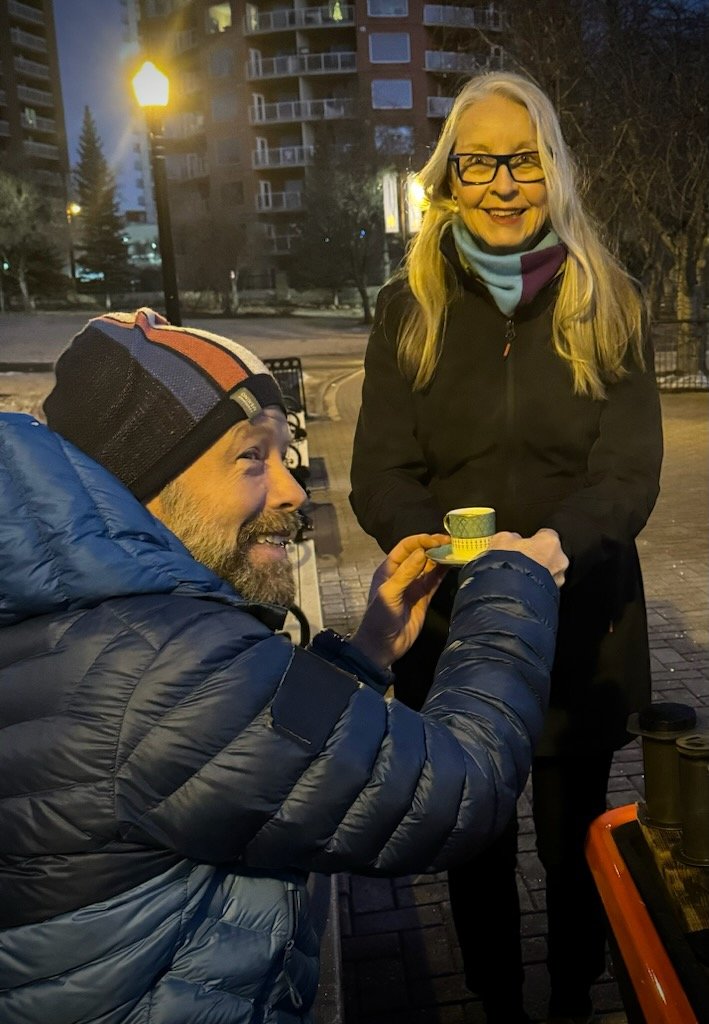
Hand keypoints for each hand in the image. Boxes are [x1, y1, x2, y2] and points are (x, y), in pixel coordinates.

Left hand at [349, 533, 448, 669]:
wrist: (382, 646)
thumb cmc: (379, 618)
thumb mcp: (389, 593)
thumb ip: (406, 573)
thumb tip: (422, 552)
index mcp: (388, 569)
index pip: (406, 547)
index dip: (420, 541)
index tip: (436, 540)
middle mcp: (402, 574)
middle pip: (420, 554)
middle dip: (434, 546)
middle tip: (451, 542)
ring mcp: (414, 586)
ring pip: (430, 567)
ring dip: (441, 558)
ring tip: (456, 550)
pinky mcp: (424, 599)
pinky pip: (435, 581)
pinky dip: (444, 573)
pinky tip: (453, 565)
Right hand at [488, 527, 568, 587]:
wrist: (509, 594)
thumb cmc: (508, 566)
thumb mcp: (501, 541)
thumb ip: (511, 538)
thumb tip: (511, 540)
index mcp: (550, 541)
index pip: (547, 534)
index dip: (534, 539)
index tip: (525, 543)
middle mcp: (559, 560)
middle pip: (551, 554)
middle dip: (538, 557)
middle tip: (521, 561)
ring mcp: (558, 579)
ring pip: (550, 573)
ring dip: (538, 574)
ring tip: (520, 577)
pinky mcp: (554, 596)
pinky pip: (546, 588)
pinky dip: (537, 588)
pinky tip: (522, 589)